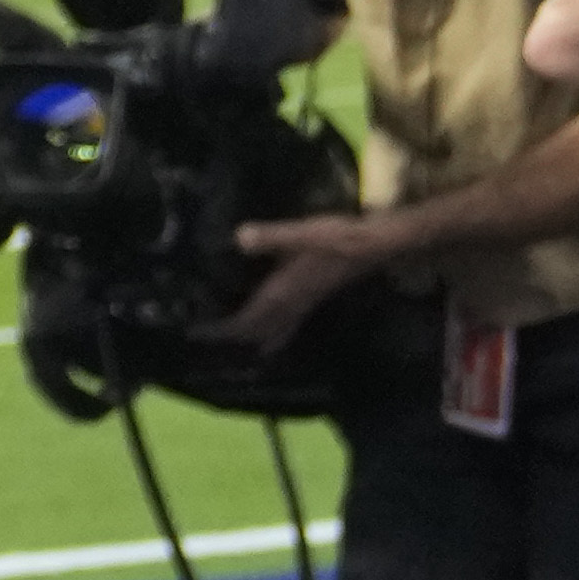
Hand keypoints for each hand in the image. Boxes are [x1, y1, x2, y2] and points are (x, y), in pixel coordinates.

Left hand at [222, 207, 397, 354]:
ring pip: (277, 328)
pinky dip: (278, 330)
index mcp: (283, 291)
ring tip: (238, 345)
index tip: (203, 335)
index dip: (227, 329)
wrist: (375, 246)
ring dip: (257, 337)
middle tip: (211, 341)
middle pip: (260, 328)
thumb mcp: (302, 233)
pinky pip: (291, 321)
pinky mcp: (316, 295)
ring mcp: (306, 301)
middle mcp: (293, 302)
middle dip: (236, 337)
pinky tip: (277, 332)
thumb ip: (271, 236)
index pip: (250, 319)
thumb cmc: (338, 238)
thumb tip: (239, 237)